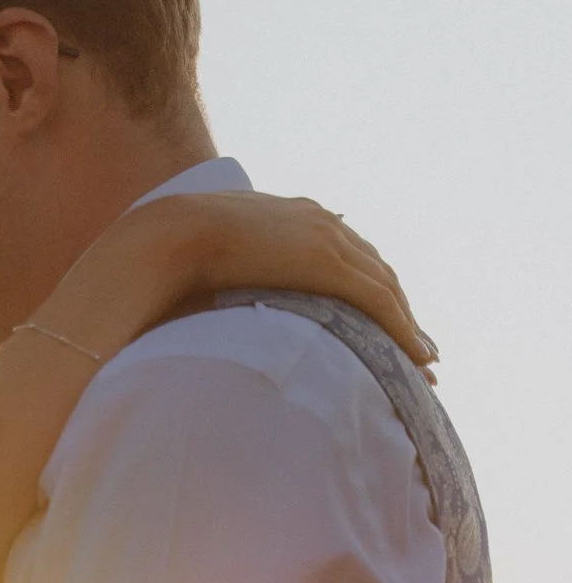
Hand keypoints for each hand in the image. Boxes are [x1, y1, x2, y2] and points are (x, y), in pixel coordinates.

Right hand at [40, 192, 437, 375]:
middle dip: (397, 309)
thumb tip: (196, 310)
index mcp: (288, 217)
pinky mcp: (326, 264)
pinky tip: (418, 357)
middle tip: (415, 349)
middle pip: (373, 269)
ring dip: (407, 326)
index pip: (342, 254)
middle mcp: (316, 222)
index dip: (366, 287)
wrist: (160, 238)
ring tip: (422, 364)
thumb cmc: (163, 258)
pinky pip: (378, 302)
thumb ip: (219, 278)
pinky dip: (403, 329)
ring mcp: (323, 240)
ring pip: (384, 288)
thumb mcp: (201, 264)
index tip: (378, 320)